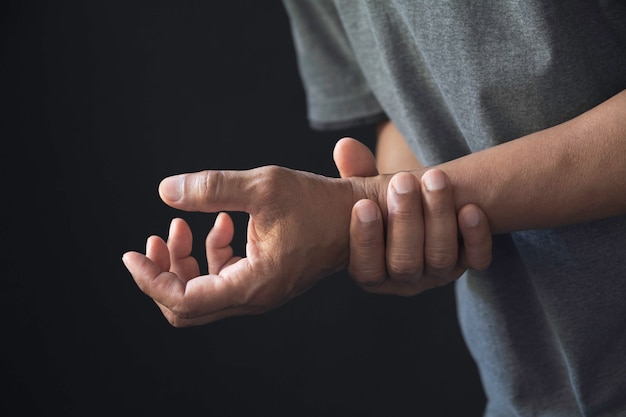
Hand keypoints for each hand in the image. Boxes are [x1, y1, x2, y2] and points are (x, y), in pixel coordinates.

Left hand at [123, 165, 365, 325]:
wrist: (356, 218)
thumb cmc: (319, 203)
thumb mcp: (263, 187)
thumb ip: (212, 188)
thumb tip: (166, 191)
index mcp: (253, 284)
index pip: (184, 301)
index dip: (151, 280)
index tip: (131, 254)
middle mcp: (254, 296)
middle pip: (187, 304)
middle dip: (163, 272)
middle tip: (152, 239)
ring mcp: (258, 291)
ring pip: (202, 291)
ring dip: (184, 260)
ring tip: (180, 226)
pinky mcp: (262, 279)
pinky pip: (222, 276)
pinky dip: (210, 252)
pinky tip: (220, 223)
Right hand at [333, 138, 491, 295]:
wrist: (425, 206)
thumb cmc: (385, 202)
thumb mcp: (366, 190)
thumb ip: (355, 173)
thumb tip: (344, 146)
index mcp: (370, 270)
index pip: (367, 268)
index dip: (365, 239)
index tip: (364, 204)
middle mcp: (404, 280)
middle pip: (405, 263)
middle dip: (404, 220)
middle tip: (402, 180)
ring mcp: (437, 273)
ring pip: (440, 257)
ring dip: (438, 217)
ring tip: (435, 178)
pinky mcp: (467, 262)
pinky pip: (477, 259)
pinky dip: (476, 236)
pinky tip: (470, 208)